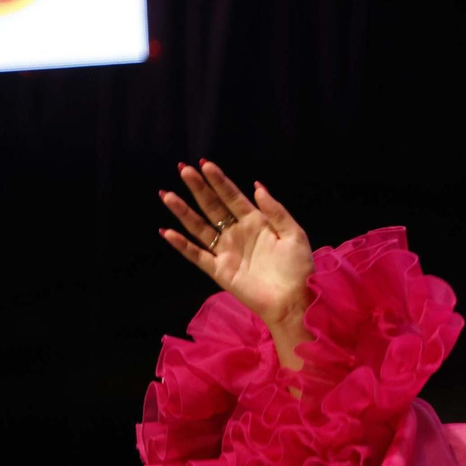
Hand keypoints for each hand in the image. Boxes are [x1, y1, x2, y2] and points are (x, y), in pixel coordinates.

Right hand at [157, 161, 313, 330]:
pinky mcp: (219, 270)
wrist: (294, 300)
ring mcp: (226, 251)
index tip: (205, 164)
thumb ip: (276, 211)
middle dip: (198, 188)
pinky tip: (167, 231)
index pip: (233, 197)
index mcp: (257, 223)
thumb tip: (257, 186)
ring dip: (183, 212)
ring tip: (167, 195)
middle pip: (213, 207)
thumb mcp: (294, 234)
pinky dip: (182, 244)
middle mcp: (238, 233)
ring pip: (200, 227)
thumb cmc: (299, 268)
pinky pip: (196, 255)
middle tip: (182, 169)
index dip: (219, 181)